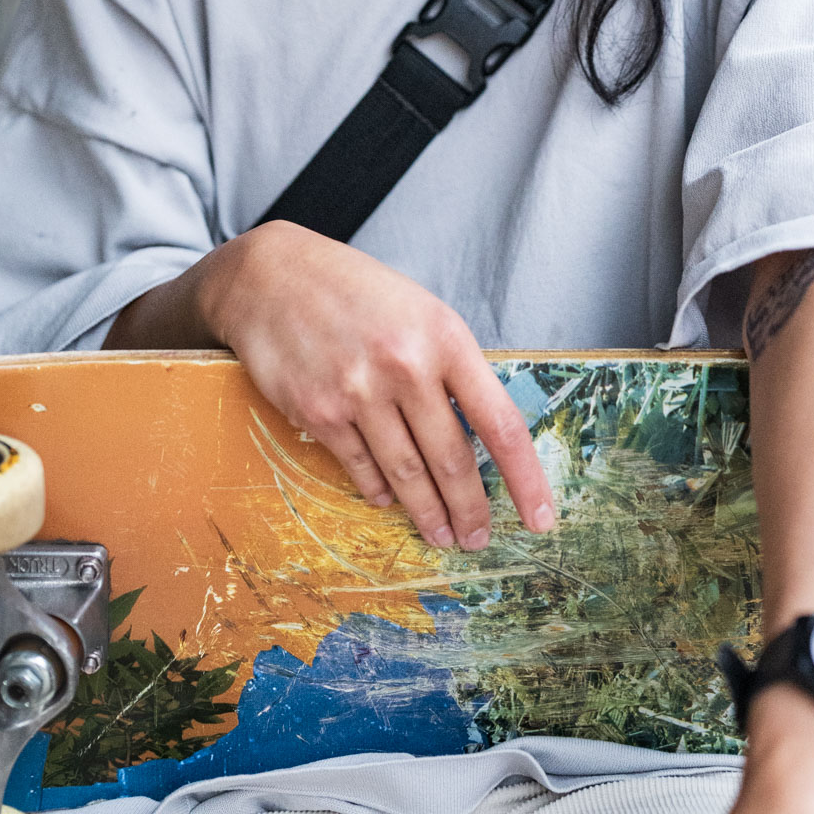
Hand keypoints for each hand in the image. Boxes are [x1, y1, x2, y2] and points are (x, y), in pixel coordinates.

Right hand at [196, 220, 554, 551]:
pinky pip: (361, 467)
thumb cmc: (355, 291)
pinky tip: (390, 499)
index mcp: (445, 337)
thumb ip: (449, 366)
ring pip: (407, 474)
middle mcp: (406, 366)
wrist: (272, 275)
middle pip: (453, 460)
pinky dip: (380, 489)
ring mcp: (359, 392)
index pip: (501, 422)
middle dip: (472, 509)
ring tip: (443, 533)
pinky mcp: (318, 412)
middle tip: (480, 538)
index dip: (525, 478)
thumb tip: (480, 430)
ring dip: (429, 513)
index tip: (541, 517)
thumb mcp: (419, 311)